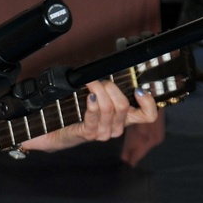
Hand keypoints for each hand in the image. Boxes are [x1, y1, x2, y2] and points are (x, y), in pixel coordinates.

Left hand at [21, 79, 156, 153]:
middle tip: (101, 81)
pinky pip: (94, 117)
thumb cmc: (75, 111)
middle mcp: (116, 128)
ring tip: (91, 84)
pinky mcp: (88, 134)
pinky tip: (90, 96)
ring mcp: (103, 133)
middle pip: (124, 106)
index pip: (147, 116)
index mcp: (123, 119)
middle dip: (112, 88)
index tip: (139, 89)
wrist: (53, 131)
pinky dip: (93, 103)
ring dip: (100, 91)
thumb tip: (114, 68)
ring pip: (110, 109)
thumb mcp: (97, 97)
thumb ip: (109, 87)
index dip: (148, 102)